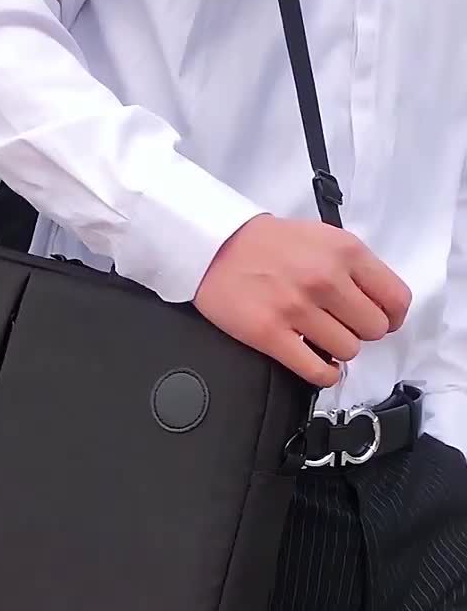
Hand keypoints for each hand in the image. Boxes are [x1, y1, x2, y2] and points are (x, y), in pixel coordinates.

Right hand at [194, 214, 411, 387]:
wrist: (216, 247)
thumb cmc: (267, 243)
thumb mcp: (322, 237)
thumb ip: (354, 266)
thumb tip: (379, 303)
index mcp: (344, 252)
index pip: (396, 299)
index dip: (392, 316)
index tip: (381, 319)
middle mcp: (325, 279)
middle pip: (374, 329)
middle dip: (360, 330)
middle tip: (341, 325)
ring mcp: (297, 308)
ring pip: (349, 351)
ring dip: (338, 350)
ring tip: (320, 338)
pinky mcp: (270, 334)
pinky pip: (317, 370)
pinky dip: (323, 373)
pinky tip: (317, 364)